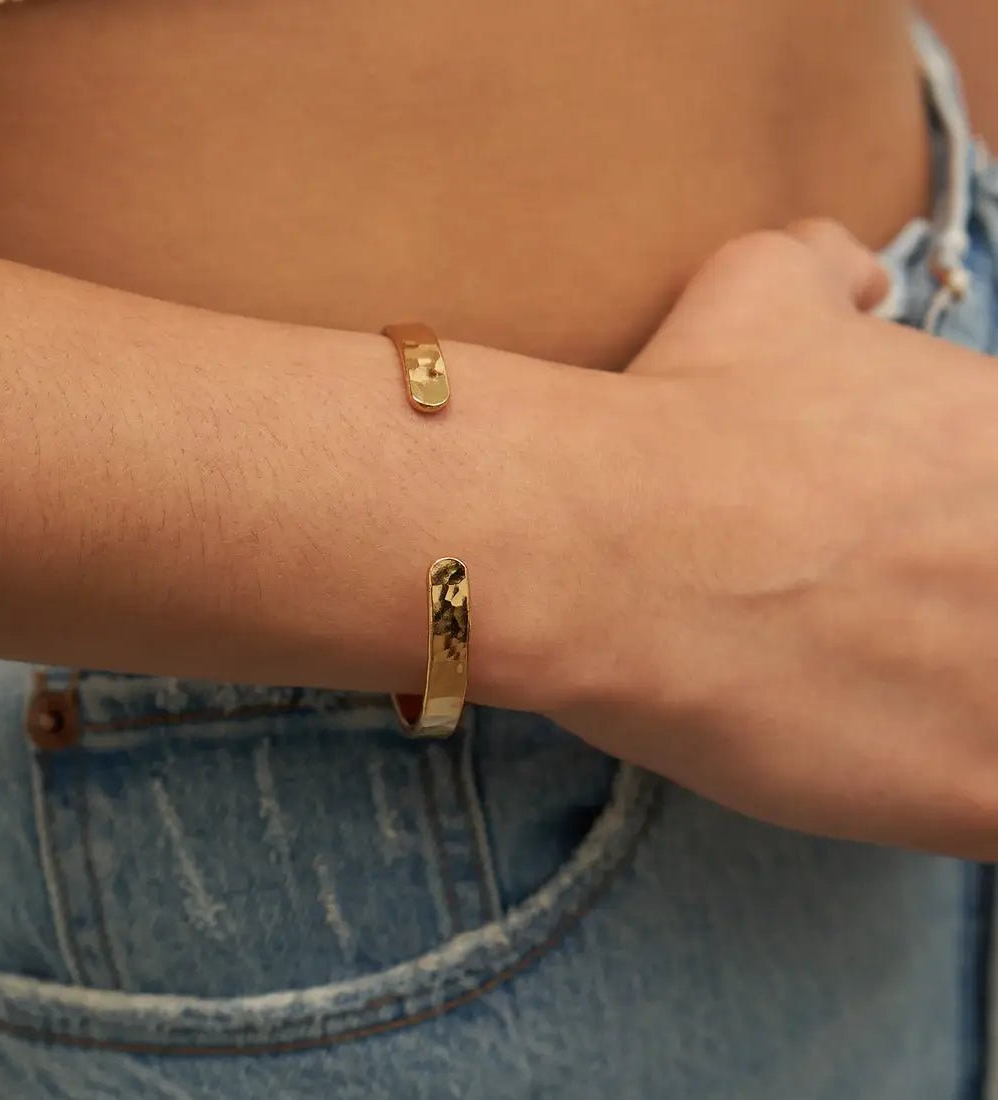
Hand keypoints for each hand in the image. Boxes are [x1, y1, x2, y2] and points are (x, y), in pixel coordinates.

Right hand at [502, 220, 997, 857]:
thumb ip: (832, 271)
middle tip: (855, 625)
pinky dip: (946, 791)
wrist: (606, 538)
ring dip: (947, 693)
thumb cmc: (680, 413)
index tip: (876, 560)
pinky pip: (991, 811)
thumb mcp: (759, 286)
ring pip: (991, 697)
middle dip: (944, 607)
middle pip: (993, 593)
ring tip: (858, 691)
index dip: (940, 543)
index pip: (992, 507)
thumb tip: (859, 277)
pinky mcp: (982, 790)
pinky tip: (876, 763)